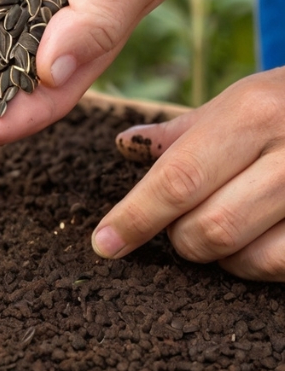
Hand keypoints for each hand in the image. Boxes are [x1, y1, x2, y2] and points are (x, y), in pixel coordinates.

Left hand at [92, 68, 284, 280]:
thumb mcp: (242, 102)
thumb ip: (183, 132)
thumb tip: (123, 146)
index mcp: (256, 112)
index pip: (178, 179)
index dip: (135, 218)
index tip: (104, 244)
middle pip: (208, 228)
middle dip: (180, 237)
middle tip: (179, 222)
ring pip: (245, 258)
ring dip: (218, 254)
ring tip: (222, 226)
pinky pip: (282, 267)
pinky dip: (255, 265)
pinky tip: (255, 239)